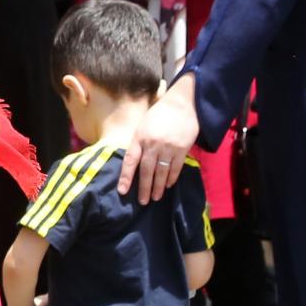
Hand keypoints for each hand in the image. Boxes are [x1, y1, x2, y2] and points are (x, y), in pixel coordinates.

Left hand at [117, 75, 199, 203]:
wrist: (183, 104)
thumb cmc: (159, 114)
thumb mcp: (142, 126)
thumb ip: (138, 143)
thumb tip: (133, 162)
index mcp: (139, 138)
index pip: (130, 161)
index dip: (126, 177)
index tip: (122, 190)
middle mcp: (152, 145)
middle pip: (146, 170)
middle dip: (144, 188)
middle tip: (142, 202)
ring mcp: (168, 148)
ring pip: (161, 172)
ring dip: (158, 187)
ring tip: (155, 198)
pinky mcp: (182, 149)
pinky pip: (176, 168)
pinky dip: (171, 178)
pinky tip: (168, 185)